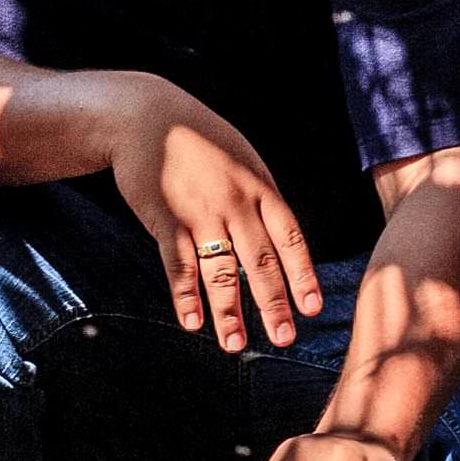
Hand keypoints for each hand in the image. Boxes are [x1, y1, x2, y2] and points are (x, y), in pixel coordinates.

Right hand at [107, 81, 321, 354]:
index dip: (302, 275)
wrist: (146, 114)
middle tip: (284, 339)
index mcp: (260, 187)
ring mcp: (200, 212)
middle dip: (273, 305)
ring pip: (219, 271)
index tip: (313, 309)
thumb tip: (279, 239)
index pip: (290, 239)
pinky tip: (191, 323)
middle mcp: (235, 203)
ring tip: (235, 346)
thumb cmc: (199, 139)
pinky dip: (185, 295)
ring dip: (228, 312)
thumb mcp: (242, 158)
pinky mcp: (165, 218)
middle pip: (259, 263)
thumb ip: (261, 197)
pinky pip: (177, 265)